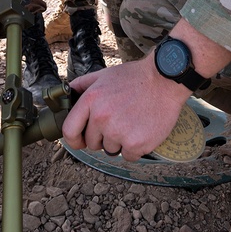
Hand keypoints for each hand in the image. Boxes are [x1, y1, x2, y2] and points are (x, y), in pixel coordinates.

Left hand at [62, 57, 188, 160]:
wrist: (165, 80)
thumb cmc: (135, 77)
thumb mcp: (104, 75)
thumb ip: (82, 85)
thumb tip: (65, 94)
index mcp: (91, 101)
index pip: (69, 131)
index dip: (73, 139)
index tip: (80, 140)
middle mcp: (102, 118)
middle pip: (92, 143)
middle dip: (102, 137)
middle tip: (118, 122)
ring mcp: (119, 132)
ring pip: (110, 150)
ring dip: (119, 142)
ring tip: (132, 123)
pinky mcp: (137, 144)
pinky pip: (128, 156)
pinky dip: (134, 148)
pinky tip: (141, 130)